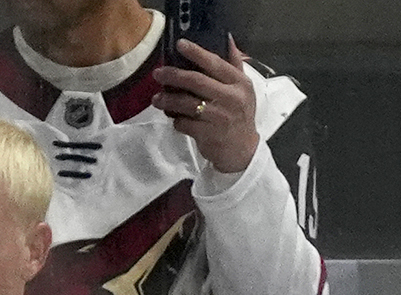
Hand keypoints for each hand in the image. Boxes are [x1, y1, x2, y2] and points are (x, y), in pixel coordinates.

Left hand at [153, 36, 262, 175]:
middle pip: (196, 81)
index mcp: (240, 83)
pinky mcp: (208, 135)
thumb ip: (234, 64)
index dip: (196, 53)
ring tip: (156, 99)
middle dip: (173, 75)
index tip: (179, 44)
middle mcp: (231, 98)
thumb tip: (227, 38)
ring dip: (168, 100)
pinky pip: (184, 123)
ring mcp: (219, 117)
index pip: (215, 63)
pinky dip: (176, 120)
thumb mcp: (244, 89)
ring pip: (186, 103)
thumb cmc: (239, 115)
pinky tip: (173, 118)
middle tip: (158, 73)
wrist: (242, 151)